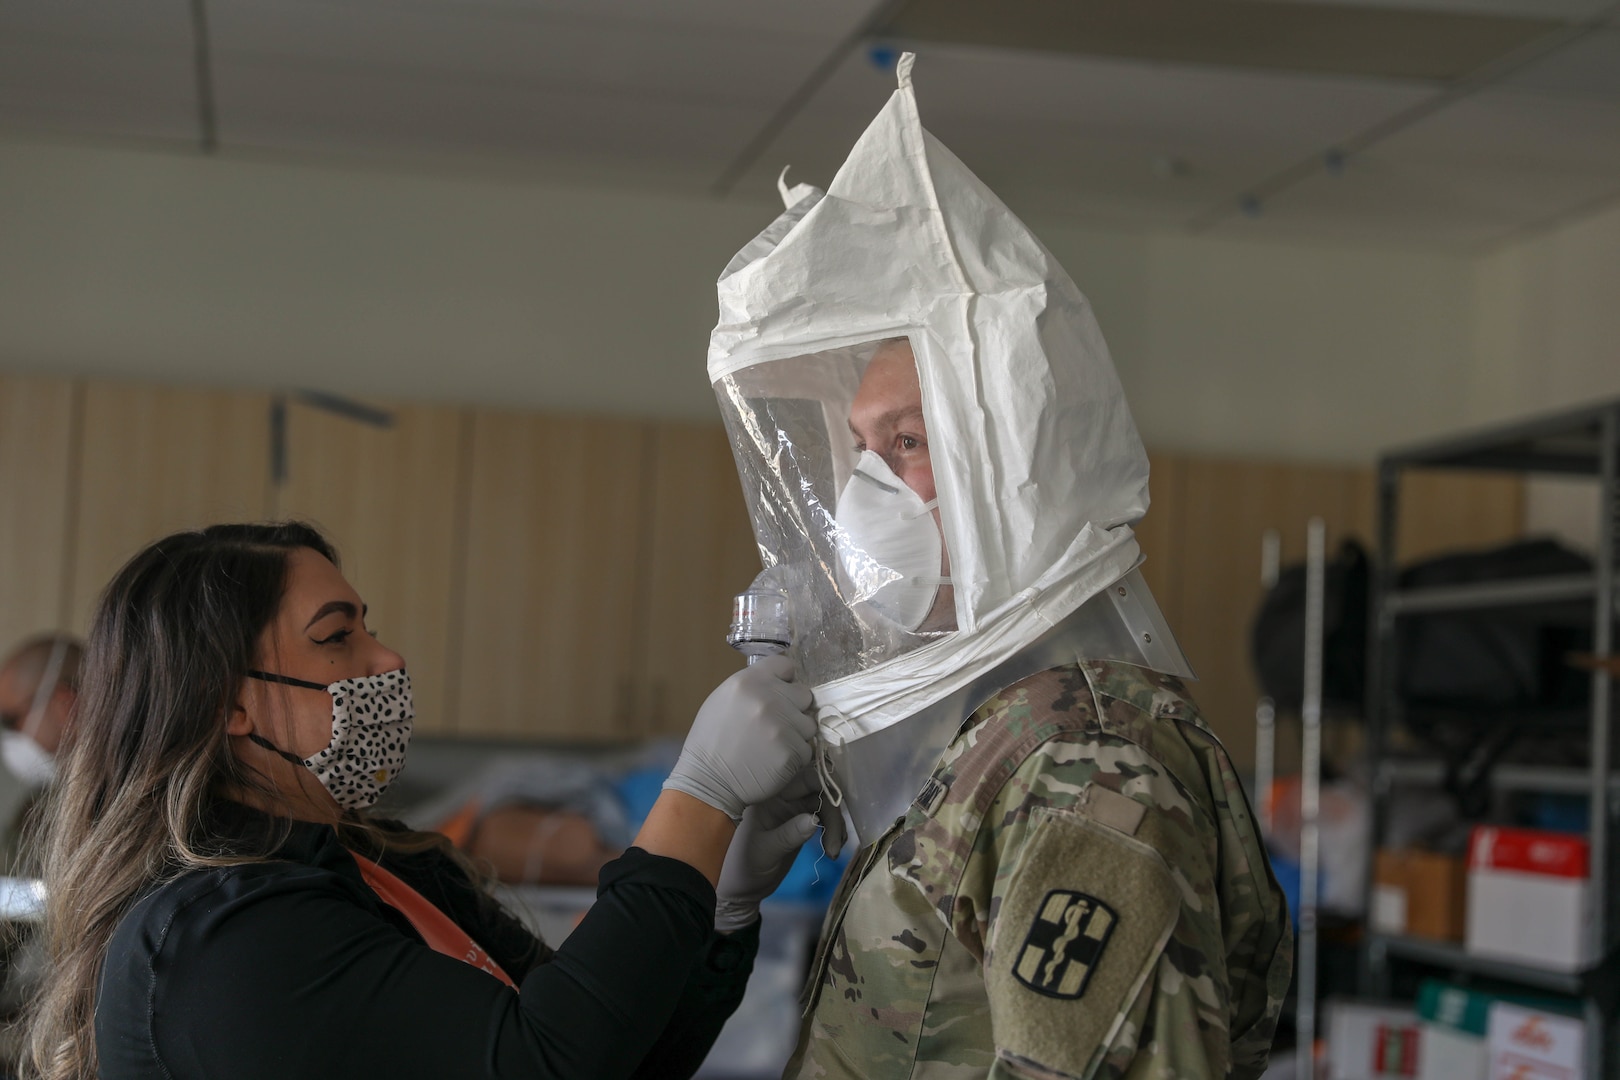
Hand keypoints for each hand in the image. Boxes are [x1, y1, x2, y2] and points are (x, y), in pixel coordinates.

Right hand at [663, 655, 816, 820]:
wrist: (708, 781)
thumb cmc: (711, 741)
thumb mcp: (723, 700)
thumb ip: (753, 686)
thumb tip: (781, 682)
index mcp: (749, 681)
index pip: (785, 665)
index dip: (784, 681)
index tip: (780, 693)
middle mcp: (769, 698)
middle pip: (804, 694)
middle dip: (794, 708)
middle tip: (777, 724)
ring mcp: (783, 725)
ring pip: (808, 724)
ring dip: (796, 734)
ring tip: (774, 745)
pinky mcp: (792, 752)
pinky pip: (806, 749)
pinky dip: (795, 756)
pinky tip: (774, 760)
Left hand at [716, 769, 819, 932]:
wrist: (742, 889)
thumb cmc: (744, 866)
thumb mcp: (766, 851)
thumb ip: (789, 835)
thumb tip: (815, 819)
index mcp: (770, 793)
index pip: (804, 776)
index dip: (826, 784)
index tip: (837, 807)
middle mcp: (784, 795)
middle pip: (820, 789)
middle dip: (833, 813)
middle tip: (834, 845)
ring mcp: (794, 808)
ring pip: (825, 804)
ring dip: (835, 825)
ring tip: (832, 852)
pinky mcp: (802, 821)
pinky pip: (824, 818)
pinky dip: (833, 830)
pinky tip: (832, 849)